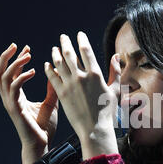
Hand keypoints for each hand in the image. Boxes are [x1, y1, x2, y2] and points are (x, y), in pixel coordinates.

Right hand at [0, 43, 58, 150]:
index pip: (9, 73)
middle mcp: (9, 98)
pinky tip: (33, 72)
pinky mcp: (15, 109)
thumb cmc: (45, 126)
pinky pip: (13, 88)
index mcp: (15, 96)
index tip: (27, 48)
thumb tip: (57, 72)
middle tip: (18, 46)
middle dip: (7, 57)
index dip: (16, 59)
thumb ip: (52, 88)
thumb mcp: (51, 103)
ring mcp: (10, 103)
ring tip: (27, 56)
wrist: (42, 144)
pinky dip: (21, 77)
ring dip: (14, 64)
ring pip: (3, 77)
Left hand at [44, 32, 120, 159]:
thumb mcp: (115, 90)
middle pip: (70, 54)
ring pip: (59, 63)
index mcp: (95, 74)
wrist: (94, 128)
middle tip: (63, 37)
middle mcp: (81, 77)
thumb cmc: (107, 111)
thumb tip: (116, 55)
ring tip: (54, 48)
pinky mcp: (62, 94)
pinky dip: (48, 69)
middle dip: (65, 42)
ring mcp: (70, 85)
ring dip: (55, 53)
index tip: (79, 35)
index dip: (81, 40)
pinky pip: (52, 77)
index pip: (86, 51)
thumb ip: (115, 71)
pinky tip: (47, 64)